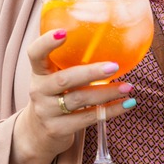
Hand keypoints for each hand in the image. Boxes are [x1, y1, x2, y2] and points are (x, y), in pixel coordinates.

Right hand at [10, 28, 131, 163]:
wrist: (39, 131)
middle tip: (113, 66)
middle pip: (64, 80)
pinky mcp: (58, 129)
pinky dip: (110, 110)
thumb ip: (69, 62)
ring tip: (128, 87)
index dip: (46, 43)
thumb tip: (109, 39)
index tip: (63, 32)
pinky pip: (88, 118)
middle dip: (91, 73)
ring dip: (107, 93)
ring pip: (80, 100)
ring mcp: (47, 112)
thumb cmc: (55, 96)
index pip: (35, 53)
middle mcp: (39, 91)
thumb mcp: (54, 77)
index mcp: (38, 72)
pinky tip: (127, 104)